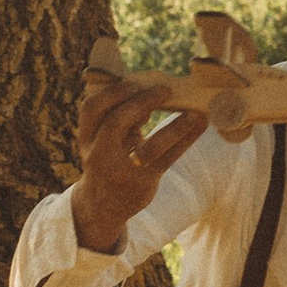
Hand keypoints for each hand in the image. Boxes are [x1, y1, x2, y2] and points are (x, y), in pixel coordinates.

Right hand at [71, 82, 206, 253]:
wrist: (102, 205)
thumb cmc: (107, 158)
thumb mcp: (103, 138)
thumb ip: (120, 116)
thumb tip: (151, 90)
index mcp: (86, 138)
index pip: (92, 108)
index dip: (113, 92)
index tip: (135, 81)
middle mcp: (98, 155)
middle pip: (114, 124)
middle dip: (140, 102)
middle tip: (165, 90)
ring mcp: (120, 171)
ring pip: (148, 148)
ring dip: (175, 127)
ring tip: (195, 112)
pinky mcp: (142, 183)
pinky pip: (168, 159)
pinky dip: (186, 139)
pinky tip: (200, 124)